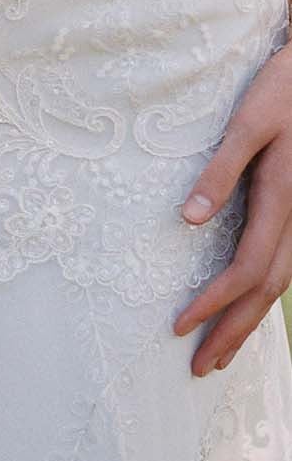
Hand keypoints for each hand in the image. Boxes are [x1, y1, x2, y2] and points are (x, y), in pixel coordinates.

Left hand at [172, 41, 291, 375]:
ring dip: (248, 322)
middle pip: (266, 290)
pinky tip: (245, 307)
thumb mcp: (246, 122)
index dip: (214, 303)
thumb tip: (188, 219)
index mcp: (281, 200)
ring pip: (279, 283)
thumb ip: (220, 169)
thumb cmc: (280, 91)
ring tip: (219, 355)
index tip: (179, 327)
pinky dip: (262, 295)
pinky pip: (282, 266)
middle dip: (233, 332)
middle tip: (198, 369)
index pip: (245, 270)